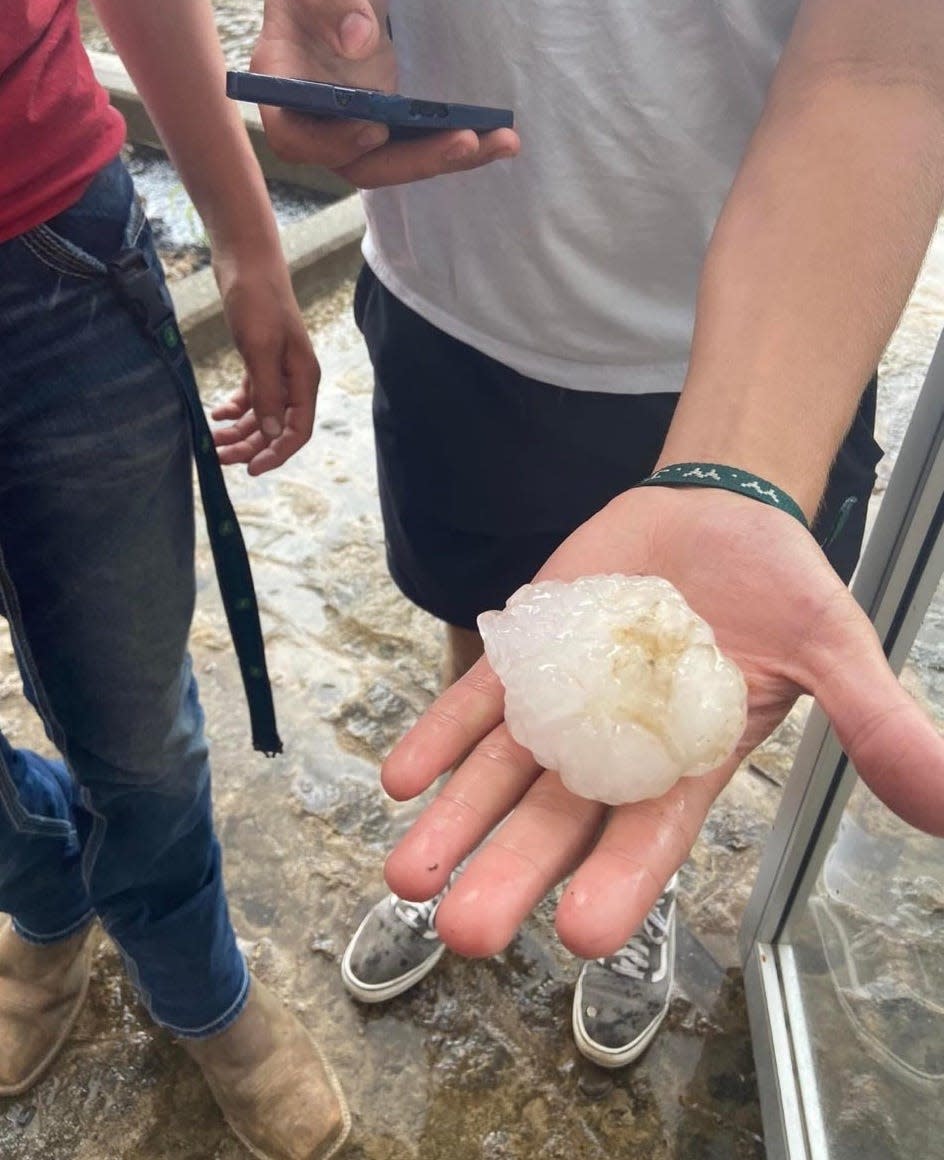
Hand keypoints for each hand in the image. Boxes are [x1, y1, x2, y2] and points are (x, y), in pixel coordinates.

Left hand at [210, 252, 319, 474]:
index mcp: (304, 378)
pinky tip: (217, 412)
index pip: (298, 430)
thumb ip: (269, 392)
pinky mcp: (260, 359)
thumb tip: (274, 435)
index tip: (250, 470)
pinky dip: (236, 408)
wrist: (246, 261)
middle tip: (219, 456)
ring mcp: (277, 369)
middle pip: (277, 427)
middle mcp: (294, 379)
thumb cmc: (257, 301)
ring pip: (262, 414)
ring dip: (240, 430)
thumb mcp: (261, 348)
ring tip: (213, 439)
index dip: (277, 454)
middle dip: (251, 446)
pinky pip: (252, 396)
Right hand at [254, 0, 519, 185]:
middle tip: (466, 140)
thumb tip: (357, 40)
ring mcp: (350, 122)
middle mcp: (313, 114)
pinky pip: (416, 145)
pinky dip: (456, 145)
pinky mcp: (384, 120)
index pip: (294, 135)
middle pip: (357, 161)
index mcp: (282, 79)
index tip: (373, 126)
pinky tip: (498, 137)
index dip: (331, 142)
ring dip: (446, 158)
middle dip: (414, 159)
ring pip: (393, 161)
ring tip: (502, 141)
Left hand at [381, 486, 943, 958]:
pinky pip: (479, 699)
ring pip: (504, 770)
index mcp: (687, 762)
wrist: (718, 510)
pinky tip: (402, 775)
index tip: (582, 936)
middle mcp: (615, 747)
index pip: (652, 835)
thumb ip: (875, 724)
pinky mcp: (529, 651)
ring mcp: (564, 701)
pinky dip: (442, 734)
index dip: (621, 883)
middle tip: (463, 932)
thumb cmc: (781, 585)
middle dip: (512, 873)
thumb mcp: (835, 649)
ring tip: (407, 874)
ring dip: (457, 819)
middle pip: (558, 820)